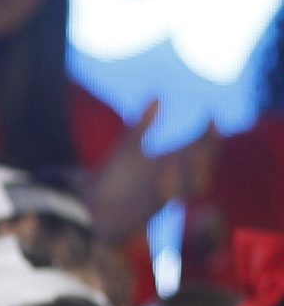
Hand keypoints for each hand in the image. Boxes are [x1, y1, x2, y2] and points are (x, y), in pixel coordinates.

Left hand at [83, 101, 219, 244]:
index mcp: (170, 159)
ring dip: (193, 169)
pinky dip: (172, 186)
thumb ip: (143, 124)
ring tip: (182, 153)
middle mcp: (175, 176)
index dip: (210, 133)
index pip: (199, 145)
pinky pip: (174, 198)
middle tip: (199, 140)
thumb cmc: (110, 177)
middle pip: (205, 165)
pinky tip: (164, 174)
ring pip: (196, 183)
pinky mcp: (158, 208)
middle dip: (208, 152)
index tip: (211, 117)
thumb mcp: (128, 148)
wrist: (92, 210)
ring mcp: (169, 193)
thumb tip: (157, 95)